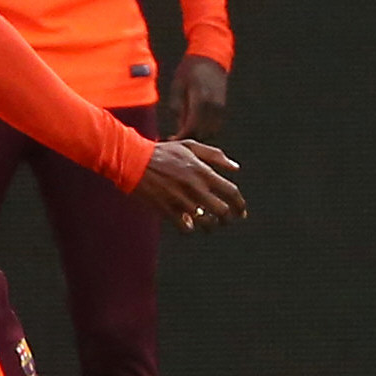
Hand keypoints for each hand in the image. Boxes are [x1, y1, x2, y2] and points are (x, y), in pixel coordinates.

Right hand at [128, 139, 247, 232]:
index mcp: (203, 172)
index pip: (231, 192)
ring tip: (209, 225)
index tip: (241, 212)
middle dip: (228, 218)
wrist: (133, 159)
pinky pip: (185, 227)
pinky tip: (189, 224)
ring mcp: (181, 200)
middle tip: (226, 220)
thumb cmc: (162, 152)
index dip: (240, 204)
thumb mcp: (190, 147)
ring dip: (210, 226)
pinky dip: (190, 228)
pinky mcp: (166, 209)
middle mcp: (195, 187)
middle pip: (222, 211)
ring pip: (206, 222)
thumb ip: (215, 156)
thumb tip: (235, 168)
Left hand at [163, 54, 229, 141]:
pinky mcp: (223, 108)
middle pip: (202, 133)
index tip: (170, 140)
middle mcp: (214, 107)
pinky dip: (205, 129)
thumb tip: (178, 128)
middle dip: (188, 138)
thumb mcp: (177, 87)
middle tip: (174, 139)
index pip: (192, 128)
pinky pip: (215, 126)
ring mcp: (221, 108)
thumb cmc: (190, 70)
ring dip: (198, 135)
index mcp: (201, 101)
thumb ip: (178, 109)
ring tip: (183, 133)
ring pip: (210, 132)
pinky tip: (193, 126)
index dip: (181, 137)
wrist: (210, 58)